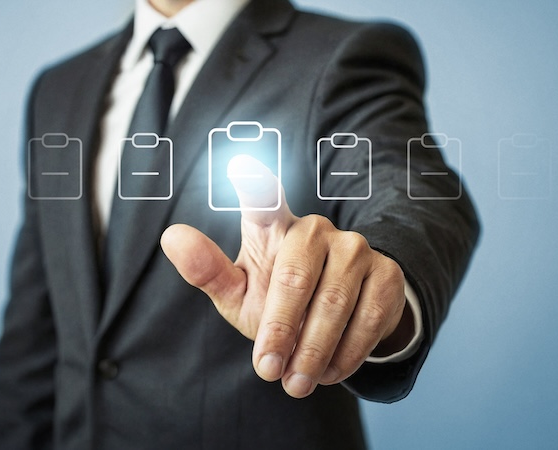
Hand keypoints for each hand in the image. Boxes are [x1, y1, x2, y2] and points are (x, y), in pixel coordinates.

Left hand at [160, 155, 407, 397]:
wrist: (337, 319)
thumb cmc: (276, 300)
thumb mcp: (239, 292)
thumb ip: (207, 271)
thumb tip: (171, 236)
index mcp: (272, 227)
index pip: (263, 202)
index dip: (255, 185)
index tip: (240, 168)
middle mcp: (315, 229)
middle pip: (295, 278)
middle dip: (280, 331)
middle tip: (268, 371)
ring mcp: (355, 248)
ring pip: (334, 303)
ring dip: (313, 351)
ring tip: (296, 383)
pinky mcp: (386, 274)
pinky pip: (368, 318)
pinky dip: (346, 353)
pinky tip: (329, 371)